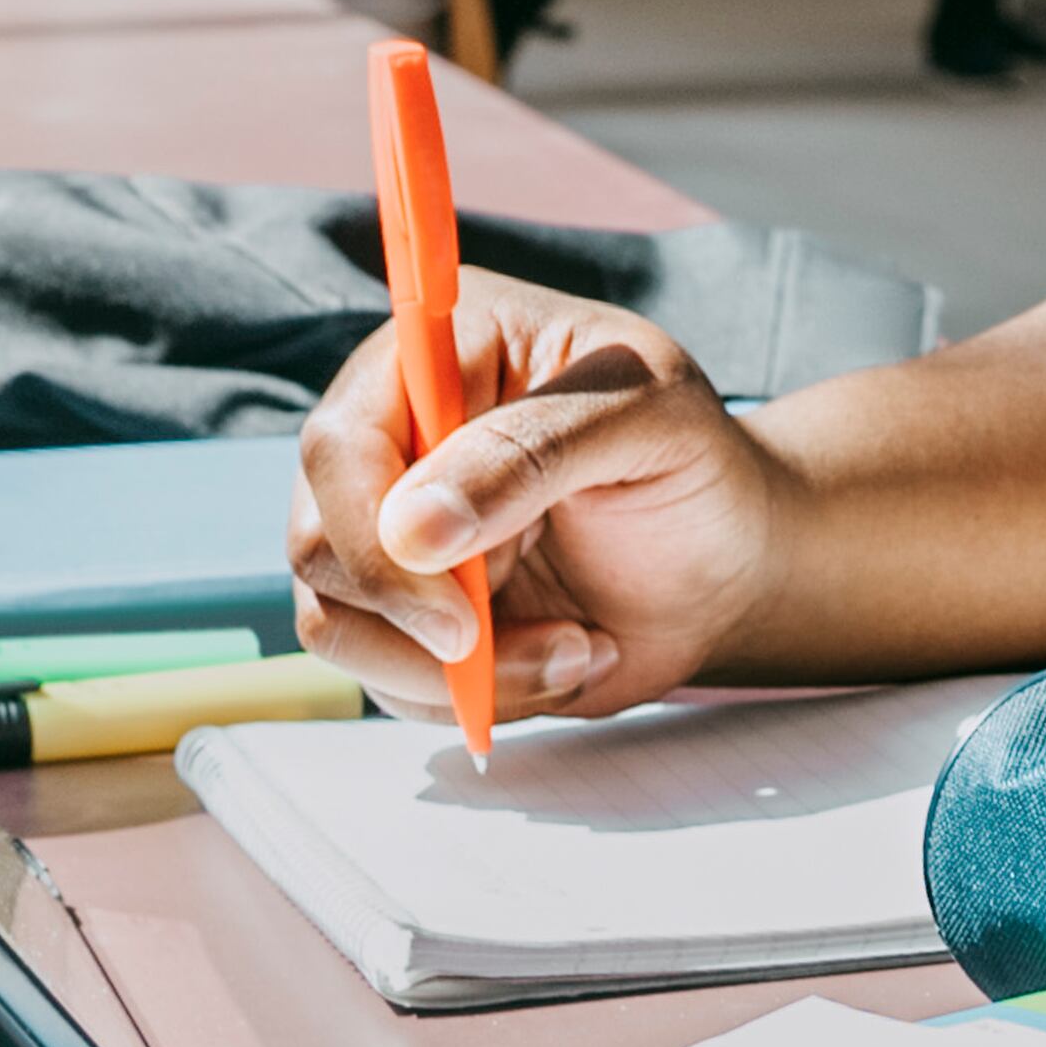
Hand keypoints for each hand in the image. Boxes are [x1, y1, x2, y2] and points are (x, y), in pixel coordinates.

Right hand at [289, 274, 789, 724]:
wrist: (728, 556)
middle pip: (317, 543)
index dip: (373, 535)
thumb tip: (411, 528)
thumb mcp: (649, 417)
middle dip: (420, 620)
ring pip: (339, 624)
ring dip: (458, 672)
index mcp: (435, 350)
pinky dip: (480, 696)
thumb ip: (535, 450)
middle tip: (533, 642)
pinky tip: (566, 656)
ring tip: (579, 645)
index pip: (340, 443)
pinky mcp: (408, 612)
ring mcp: (389, 531)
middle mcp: (391, 436)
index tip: (458, 612)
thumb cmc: (693, 461)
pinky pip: (387, 679)